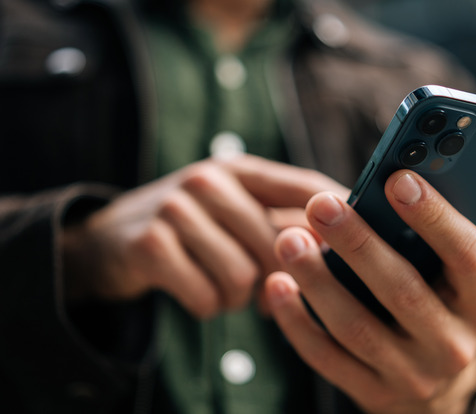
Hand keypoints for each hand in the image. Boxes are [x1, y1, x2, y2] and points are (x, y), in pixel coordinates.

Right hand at [62, 155, 345, 317]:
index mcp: (241, 169)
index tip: (367, 243)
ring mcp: (176, 207)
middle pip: (278, 244)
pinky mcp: (150, 244)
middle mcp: (210, 178)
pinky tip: (195, 290)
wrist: (108, 241)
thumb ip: (283, 222)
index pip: (307, 187)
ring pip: (243, 276)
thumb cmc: (190, 230)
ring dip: (237, 297)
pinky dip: (207, 306)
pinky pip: (207, 296)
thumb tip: (347, 245)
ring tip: (223, 286)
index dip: (341, 216)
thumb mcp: (234, 212)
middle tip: (263, 289)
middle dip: (276, 278)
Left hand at [264, 169, 475, 413]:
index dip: (435, 217)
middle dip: (358, 244)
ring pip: (356, 326)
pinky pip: (326, 357)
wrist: (433, 393)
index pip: (468, 257)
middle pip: (402, 290)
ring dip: (317, 280)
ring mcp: (409, 374)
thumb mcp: (470, 283)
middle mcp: (450, 344)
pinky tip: (277, 285)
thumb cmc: (444, 312)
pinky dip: (297, 321)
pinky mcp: (370, 392)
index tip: (397, 179)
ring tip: (289, 239)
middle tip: (321, 205)